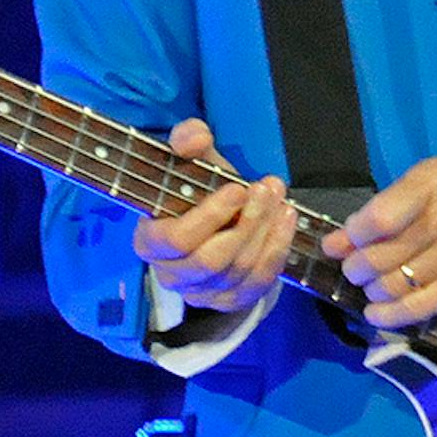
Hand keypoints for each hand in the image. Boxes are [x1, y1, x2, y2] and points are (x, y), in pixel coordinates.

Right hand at [132, 119, 294, 315]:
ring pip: (238, 270)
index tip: (237, 188)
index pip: (176, 240)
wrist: (217, 223)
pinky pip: (258, 283)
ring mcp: (201, 293)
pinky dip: (277, 251)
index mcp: (150, 242)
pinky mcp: (230, 301)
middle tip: (267, 189)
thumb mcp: (192, 162)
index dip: (209, 216)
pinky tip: (287, 222)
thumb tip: (195, 135)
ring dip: (266, 232)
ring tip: (280, 199)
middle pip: (211, 260)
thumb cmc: (198, 193)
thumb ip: (187, 142)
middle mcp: (172, 274)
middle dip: (246, 223)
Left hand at [321, 158, 436, 329]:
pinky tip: (376, 314)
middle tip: (354, 271)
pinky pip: (418, 306)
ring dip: (372, 291)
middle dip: (355, 269)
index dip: (348, 238)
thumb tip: (342, 239)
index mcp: (433, 183)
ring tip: (372, 287)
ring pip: (393, 283)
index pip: (376, 219)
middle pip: (379, 256)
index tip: (337, 246)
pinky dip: (389, 315)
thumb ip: (391, 203)